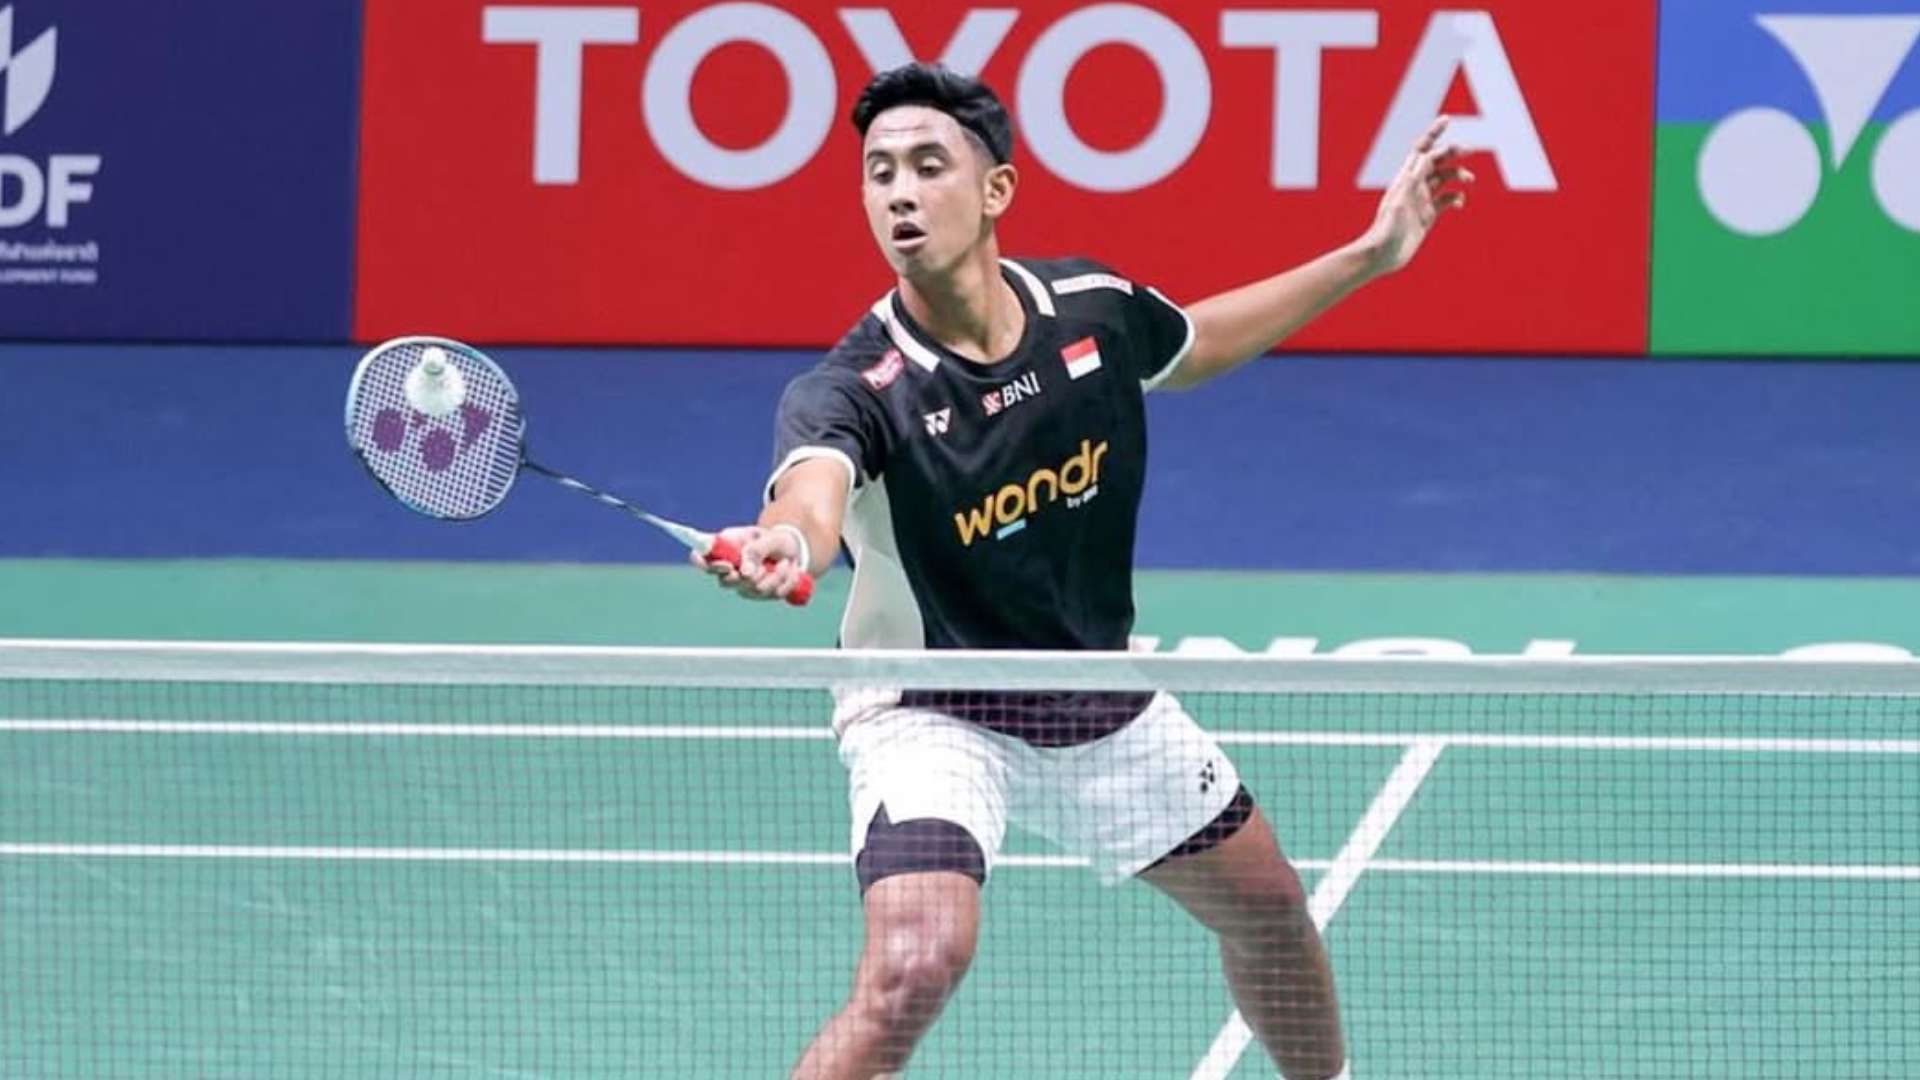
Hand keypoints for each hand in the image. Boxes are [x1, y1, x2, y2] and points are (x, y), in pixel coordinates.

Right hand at [689, 525, 809, 602]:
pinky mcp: (758, 594)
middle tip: (765, 567)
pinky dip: (785, 582)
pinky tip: (788, 570)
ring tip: (784, 561)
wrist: (793, 550)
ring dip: (774, 575)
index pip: (699, 558)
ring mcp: (741, 584)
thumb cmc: (776, 540)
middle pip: (724, 582)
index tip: (728, 566)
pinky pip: (772, 594)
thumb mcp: (770, 538)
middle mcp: (728, 568)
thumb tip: (744, 573)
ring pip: (753, 589)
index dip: (705, 564)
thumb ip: (756, 551)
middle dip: (748, 576)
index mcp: (724, 547)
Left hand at [1359, 115, 1474, 276]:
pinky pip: (1446, 200)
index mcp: (1406, 178)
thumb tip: (1425, 155)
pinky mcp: (1428, 216)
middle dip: (1453, 152)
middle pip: (1437, 161)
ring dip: (1459, 175)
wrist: (1383, 255)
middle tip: (1469, 149)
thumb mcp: (1400, 201)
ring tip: (1469, 181)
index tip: (1447, 119)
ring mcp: (1422, 200)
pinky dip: (1456, 198)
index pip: (1422, 149)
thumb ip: (1412, 179)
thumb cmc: (1387, 229)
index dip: (1434, 133)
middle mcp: (1414, 186)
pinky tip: (1460, 203)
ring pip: (1445, 179)